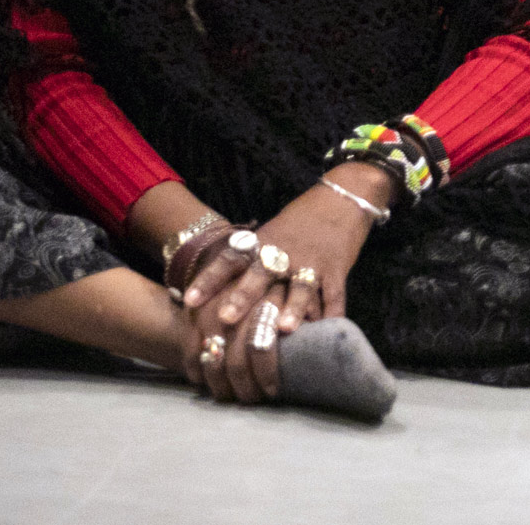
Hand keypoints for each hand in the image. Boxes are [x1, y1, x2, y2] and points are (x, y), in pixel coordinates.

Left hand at [178, 171, 384, 403]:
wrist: (341, 199)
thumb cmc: (298, 224)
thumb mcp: (269, 236)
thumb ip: (246, 263)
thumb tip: (211, 295)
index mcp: (263, 243)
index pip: (230, 260)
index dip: (209, 279)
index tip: (188, 299)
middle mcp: (284, 252)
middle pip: (261, 274)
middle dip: (244, 296)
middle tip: (226, 317)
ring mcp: (312, 261)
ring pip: (301, 286)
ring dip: (293, 307)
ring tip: (285, 328)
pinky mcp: (337, 270)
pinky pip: (334, 294)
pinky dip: (333, 313)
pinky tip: (329, 330)